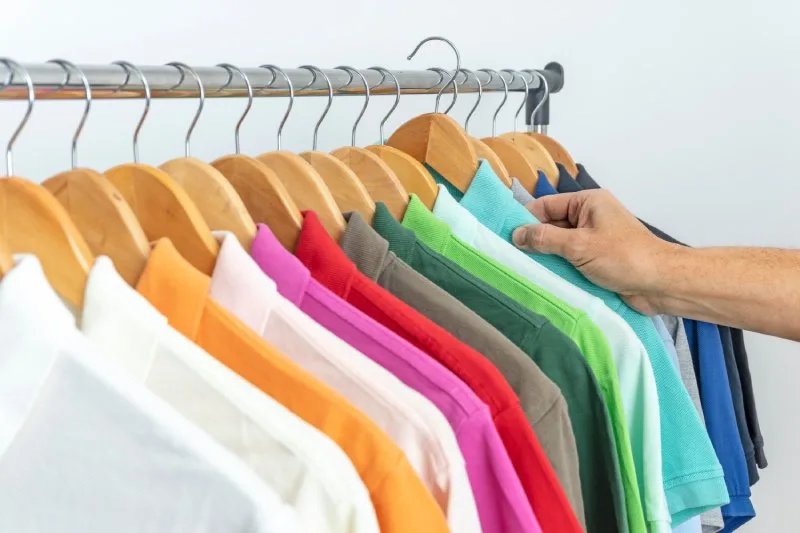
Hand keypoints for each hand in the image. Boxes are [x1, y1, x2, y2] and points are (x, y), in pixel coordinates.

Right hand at [512, 190, 674, 314]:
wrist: (660, 284)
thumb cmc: (624, 258)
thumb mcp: (579, 245)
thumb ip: (545, 238)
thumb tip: (517, 235)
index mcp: (588, 202)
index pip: (547, 205)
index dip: (526, 219)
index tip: (507, 237)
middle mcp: (590, 217)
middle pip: (551, 224)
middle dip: (535, 240)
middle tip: (512, 256)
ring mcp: (594, 239)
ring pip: (559, 244)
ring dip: (546, 256)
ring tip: (524, 269)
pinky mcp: (597, 259)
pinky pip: (570, 259)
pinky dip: (558, 267)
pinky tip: (544, 278)